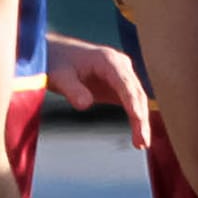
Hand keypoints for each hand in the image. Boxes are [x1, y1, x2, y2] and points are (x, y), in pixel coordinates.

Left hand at [46, 34, 149, 148]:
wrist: (55, 53)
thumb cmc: (56, 62)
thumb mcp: (59, 76)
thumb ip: (72, 89)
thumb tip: (84, 105)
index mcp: (109, 60)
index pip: (126, 84)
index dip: (133, 102)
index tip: (138, 119)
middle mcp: (121, 66)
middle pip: (137, 93)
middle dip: (141, 118)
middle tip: (142, 142)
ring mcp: (122, 75)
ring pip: (138, 99)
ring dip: (141, 121)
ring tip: (142, 144)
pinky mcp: (118, 86)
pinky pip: (131, 103)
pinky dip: (135, 118)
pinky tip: (138, 136)